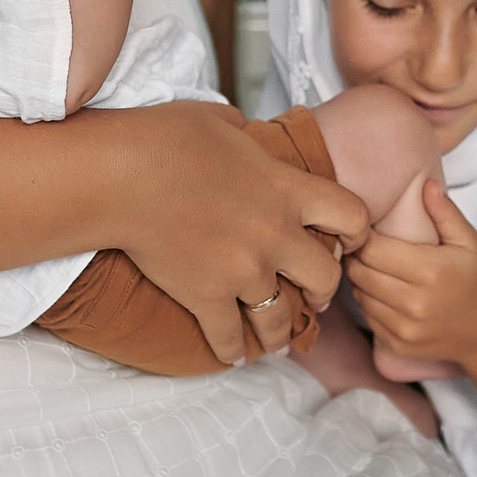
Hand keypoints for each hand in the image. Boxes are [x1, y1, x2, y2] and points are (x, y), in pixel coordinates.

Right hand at [104, 100, 373, 364]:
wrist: (120, 175)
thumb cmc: (165, 138)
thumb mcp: (220, 120)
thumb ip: (246, 134)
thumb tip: (243, 132)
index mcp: (287, 189)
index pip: (352, 216)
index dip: (356, 232)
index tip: (347, 241)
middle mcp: (276, 235)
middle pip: (326, 277)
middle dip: (324, 291)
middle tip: (315, 298)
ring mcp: (243, 271)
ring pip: (280, 319)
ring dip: (281, 334)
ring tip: (277, 342)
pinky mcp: (206, 296)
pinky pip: (229, 337)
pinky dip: (232, 351)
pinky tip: (234, 356)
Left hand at [344, 179, 476, 373]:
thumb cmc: (475, 279)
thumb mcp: (468, 241)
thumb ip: (445, 212)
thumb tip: (425, 183)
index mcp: (430, 271)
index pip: (372, 249)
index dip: (363, 236)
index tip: (367, 229)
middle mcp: (415, 303)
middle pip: (360, 272)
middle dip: (357, 256)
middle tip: (364, 245)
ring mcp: (405, 328)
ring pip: (359, 295)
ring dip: (360, 279)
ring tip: (373, 267)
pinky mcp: (398, 344)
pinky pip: (367, 316)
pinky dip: (368, 302)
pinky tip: (381, 291)